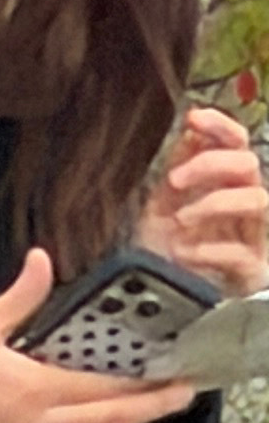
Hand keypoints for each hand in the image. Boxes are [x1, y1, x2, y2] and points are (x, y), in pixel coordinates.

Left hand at [140, 104, 268, 296]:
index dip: (221, 126)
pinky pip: (242, 252)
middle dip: (211, 165)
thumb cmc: (171, 253)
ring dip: (215, 203)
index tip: (194, 118)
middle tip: (175, 182)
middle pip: (249, 164)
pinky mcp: (251, 270)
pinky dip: (211, 249)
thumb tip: (190, 128)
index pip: (237, 143)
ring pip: (257, 200)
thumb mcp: (165, 207)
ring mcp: (254, 236)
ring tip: (180, 222)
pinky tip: (185, 253)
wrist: (167, 305)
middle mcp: (246, 204)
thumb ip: (180, 168)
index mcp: (228, 184)